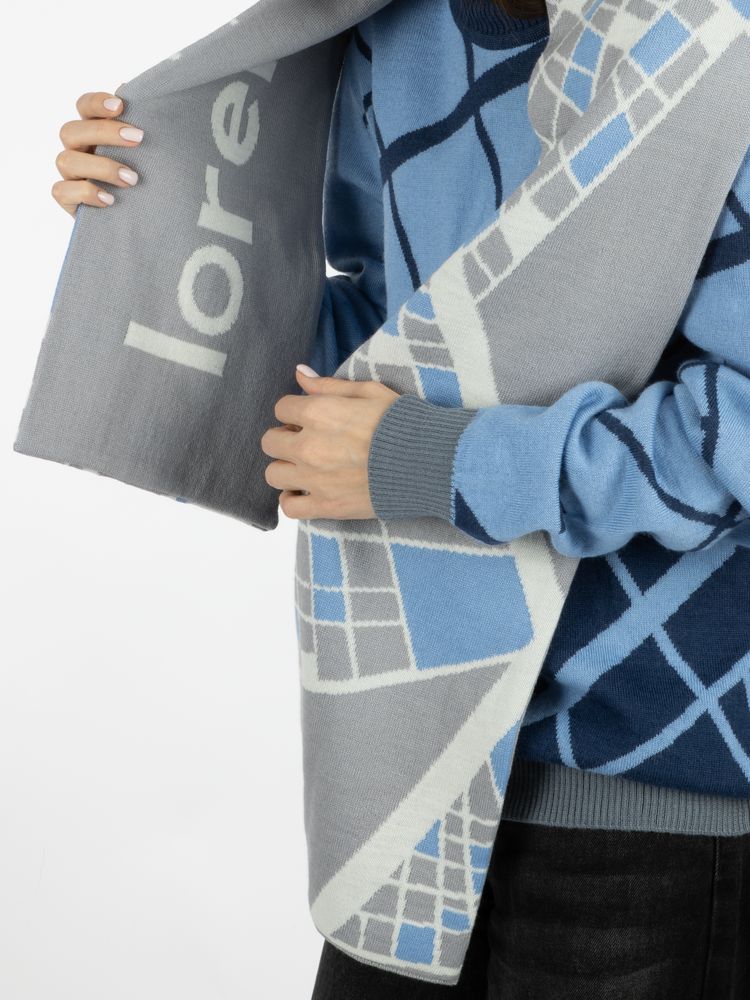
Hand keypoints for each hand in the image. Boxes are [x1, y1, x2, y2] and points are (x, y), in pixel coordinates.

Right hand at [52, 88, 143, 216]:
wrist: (140, 219)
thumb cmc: (142, 179)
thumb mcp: (145, 153)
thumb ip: (136, 127)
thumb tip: (131, 92)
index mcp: (91, 131)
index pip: (83, 107)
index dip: (97, 103)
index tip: (120, 105)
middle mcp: (76, 150)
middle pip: (71, 131)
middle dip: (104, 132)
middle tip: (138, 138)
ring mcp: (69, 174)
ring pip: (66, 160)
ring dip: (102, 167)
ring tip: (132, 179)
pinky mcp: (67, 199)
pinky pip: (62, 191)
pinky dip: (86, 193)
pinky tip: (110, 199)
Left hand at [261, 365, 400, 520]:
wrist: (430, 463)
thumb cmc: (404, 423)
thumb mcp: (370, 391)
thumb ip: (329, 385)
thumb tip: (300, 373)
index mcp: (318, 413)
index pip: (281, 408)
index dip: (295, 412)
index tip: (309, 419)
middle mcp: (309, 446)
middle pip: (270, 441)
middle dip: (285, 438)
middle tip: (306, 442)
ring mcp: (315, 479)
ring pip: (274, 474)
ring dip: (285, 469)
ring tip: (304, 468)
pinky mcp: (326, 506)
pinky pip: (289, 507)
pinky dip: (292, 500)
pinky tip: (304, 492)